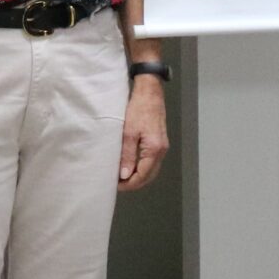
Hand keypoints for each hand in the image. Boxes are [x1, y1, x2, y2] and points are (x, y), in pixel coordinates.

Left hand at [119, 77, 168, 192]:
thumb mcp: (128, 133)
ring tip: (122, 176)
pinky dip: (142, 168)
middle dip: (134, 183)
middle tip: (118, 184)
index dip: (129, 184)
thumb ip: (127, 155)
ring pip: (151, 170)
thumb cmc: (138, 109)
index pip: (142, 175)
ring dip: (138, 176)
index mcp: (154, 150)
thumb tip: (125, 174)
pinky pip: (152, 162)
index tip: (116, 185)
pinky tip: (131, 165)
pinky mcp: (159, 142)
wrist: (150, 93)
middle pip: (149, 176)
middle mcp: (161, 151)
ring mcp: (162, 147)